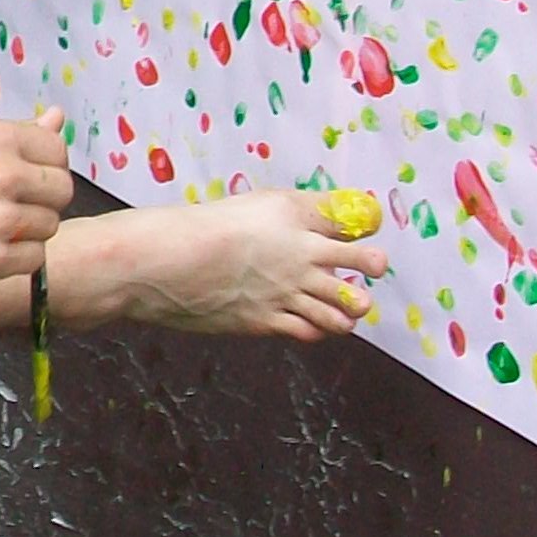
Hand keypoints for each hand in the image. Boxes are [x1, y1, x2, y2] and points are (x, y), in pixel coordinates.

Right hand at [0, 109, 72, 293]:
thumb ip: (13, 131)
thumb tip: (57, 118)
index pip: (57, 149)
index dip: (47, 161)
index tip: (32, 171)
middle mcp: (2, 177)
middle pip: (62, 189)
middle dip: (45, 195)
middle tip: (17, 200)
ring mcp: (0, 221)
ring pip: (51, 224)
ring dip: (31, 226)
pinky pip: (35, 257)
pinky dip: (20, 255)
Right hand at [94, 190, 391, 341]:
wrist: (162, 263)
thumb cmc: (193, 229)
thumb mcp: (243, 207)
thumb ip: (280, 216)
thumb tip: (307, 225)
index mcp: (291, 214)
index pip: (347, 215)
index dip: (365, 221)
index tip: (368, 223)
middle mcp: (299, 252)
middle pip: (364, 261)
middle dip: (373, 265)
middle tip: (372, 266)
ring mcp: (287, 290)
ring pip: (345, 305)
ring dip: (352, 306)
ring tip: (349, 303)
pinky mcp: (268, 320)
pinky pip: (312, 330)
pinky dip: (321, 327)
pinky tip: (317, 322)